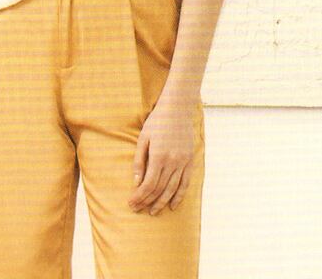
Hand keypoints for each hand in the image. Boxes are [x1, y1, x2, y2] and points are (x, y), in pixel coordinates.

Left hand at [127, 96, 196, 214]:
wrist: (178, 108)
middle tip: (138, 210)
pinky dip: (179, 196)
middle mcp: (172, 162)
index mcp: (159, 156)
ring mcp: (183, 162)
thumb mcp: (143, 138)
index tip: (131, 203)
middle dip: (147, 201)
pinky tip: (173, 205)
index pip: (148, 184)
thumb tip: (136, 182)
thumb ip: (139, 160)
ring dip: (162, 203)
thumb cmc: (157, 121)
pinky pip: (185, 183)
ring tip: (153, 212)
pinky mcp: (190, 161)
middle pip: (159, 189)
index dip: (139, 196)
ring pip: (172, 189)